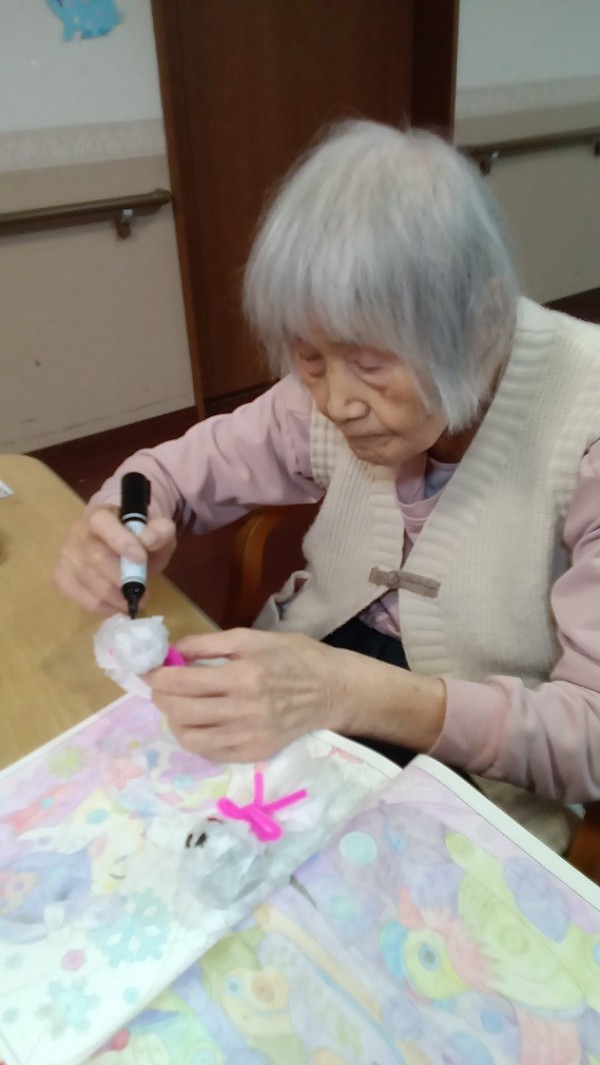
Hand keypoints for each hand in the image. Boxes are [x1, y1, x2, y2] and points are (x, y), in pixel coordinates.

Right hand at [53, 505, 176, 614]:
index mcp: (100, 515)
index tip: (141, 558)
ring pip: (90, 582)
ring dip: (117, 598)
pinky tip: (118, 605)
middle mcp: (77, 532)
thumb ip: (160, 531)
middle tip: (144, 591)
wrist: (120, 548)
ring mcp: (66, 555)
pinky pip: (82, 598)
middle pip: (96, 558)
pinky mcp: (62, 577)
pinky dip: (105, 607)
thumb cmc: (139, 540)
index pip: (101, 522)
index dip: (120, 541)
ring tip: (134, 600)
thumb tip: (149, 540)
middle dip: (123, 579)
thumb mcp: (158, 531)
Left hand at [147, 627, 446, 761]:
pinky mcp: (255, 753)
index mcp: (244, 675)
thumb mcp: (253, 638)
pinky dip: (196, 738)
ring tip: (179, 706)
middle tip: (160, 687)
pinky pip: (211, 753)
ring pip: (191, 738)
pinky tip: (199, 723)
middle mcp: (245, 710)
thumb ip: (209, 644)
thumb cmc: (294, 656)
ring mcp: (250, 736)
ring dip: (175, 720)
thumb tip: (172, 652)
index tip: (149, 670)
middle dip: (161, 698)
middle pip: (180, 712)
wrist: (333, 690)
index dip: (157, 677)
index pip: (182, 683)